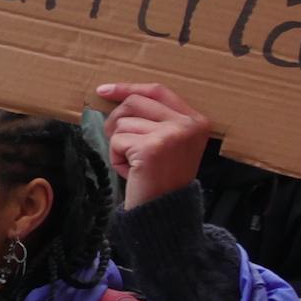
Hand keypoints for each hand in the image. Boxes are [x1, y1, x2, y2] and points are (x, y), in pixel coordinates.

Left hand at [97, 83, 211, 209]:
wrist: (165, 212)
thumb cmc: (162, 180)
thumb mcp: (167, 144)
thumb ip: (154, 119)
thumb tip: (117, 97)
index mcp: (197, 120)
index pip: (157, 91)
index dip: (129, 88)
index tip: (104, 90)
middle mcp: (188, 124)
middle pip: (135, 102)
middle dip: (117, 121)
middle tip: (121, 145)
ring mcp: (171, 134)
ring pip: (122, 123)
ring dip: (119, 145)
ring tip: (134, 165)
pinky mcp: (151, 147)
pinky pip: (117, 141)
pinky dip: (116, 158)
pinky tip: (131, 172)